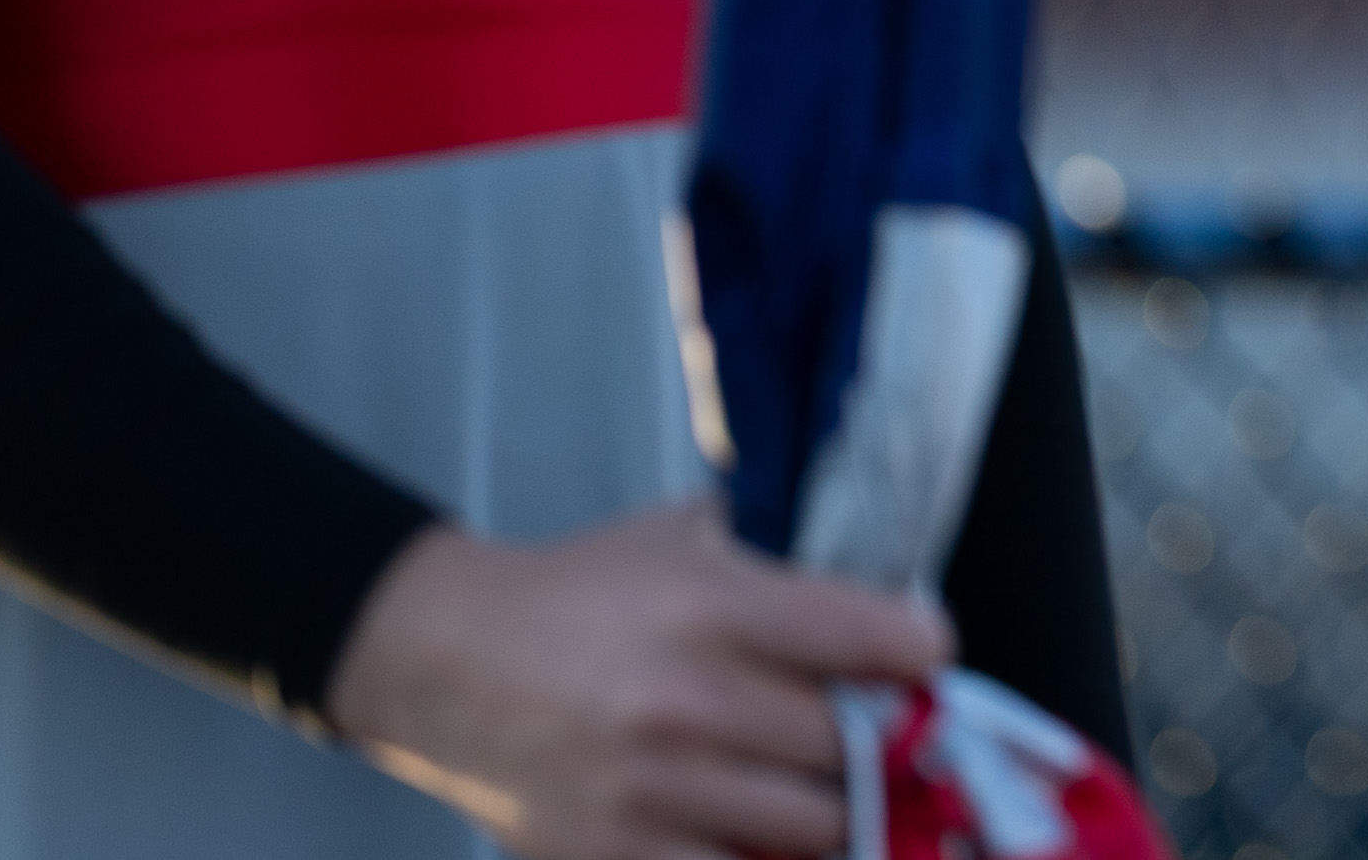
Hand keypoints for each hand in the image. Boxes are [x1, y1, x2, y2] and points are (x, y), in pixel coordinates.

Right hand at [324, 500, 954, 859]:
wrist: (441, 659)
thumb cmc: (580, 591)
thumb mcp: (684, 539)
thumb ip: (780, 566)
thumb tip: (890, 611)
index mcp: (713, 607)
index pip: (869, 638)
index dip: (921, 655)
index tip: (926, 662)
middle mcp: (686, 701)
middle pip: (848, 749)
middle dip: (875, 745)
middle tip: (877, 736)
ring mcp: (648, 789)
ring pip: (808, 828)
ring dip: (827, 811)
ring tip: (819, 786)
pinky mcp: (611, 855)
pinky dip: (759, 855)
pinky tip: (754, 826)